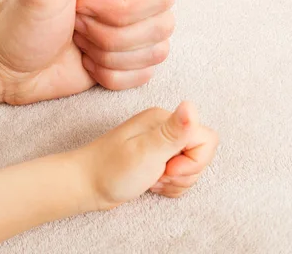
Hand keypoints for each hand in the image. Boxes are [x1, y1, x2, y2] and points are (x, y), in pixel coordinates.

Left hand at [0, 0, 174, 103]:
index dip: (121, 11)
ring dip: (109, 56)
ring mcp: (133, 28)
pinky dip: (111, 75)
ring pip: (156, 52)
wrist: (5, 66)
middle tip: (76, 24)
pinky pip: (144, 75)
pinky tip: (86, 60)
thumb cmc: (20, 22)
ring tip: (80, 41)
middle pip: (162, 25)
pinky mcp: (129, 56)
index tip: (81, 5)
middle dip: (110, 36)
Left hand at [75, 102, 217, 209]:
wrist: (85, 186)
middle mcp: (167, 129)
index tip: (169, 168)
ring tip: (152, 180)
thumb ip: (174, 131)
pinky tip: (152, 184)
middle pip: (201, 155)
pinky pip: (181, 177)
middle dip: (185, 174)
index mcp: (166, 120)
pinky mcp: (159, 160)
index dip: (194, 161)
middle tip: (159, 175)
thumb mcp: (146, 151)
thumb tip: (191, 105)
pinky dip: (171, 186)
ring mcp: (163, 145)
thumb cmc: (110, 170)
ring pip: (192, 168)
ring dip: (176, 182)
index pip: (206, 139)